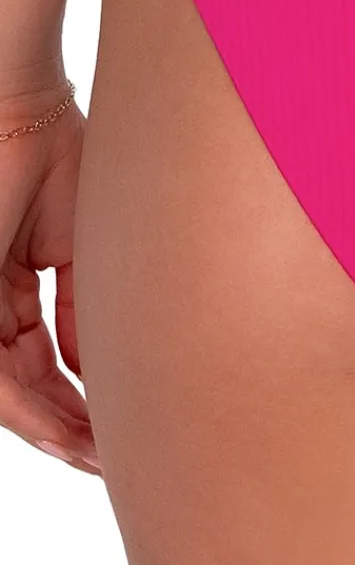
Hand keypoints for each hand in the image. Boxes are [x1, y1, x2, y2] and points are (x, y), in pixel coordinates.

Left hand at [0, 77, 99, 475]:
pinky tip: (68, 436)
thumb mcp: (83, 248)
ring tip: (101, 458)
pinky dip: (29, 413)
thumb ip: (85, 311)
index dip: (90, 399)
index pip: (52, 360)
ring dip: (57, 432)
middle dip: (74, 428)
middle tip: (118, 460)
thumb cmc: (58, 151)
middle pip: (31, 387)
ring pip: (10, 393)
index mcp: (17, 282)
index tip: (131, 427)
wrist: (21, 104)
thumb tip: (99, 369)